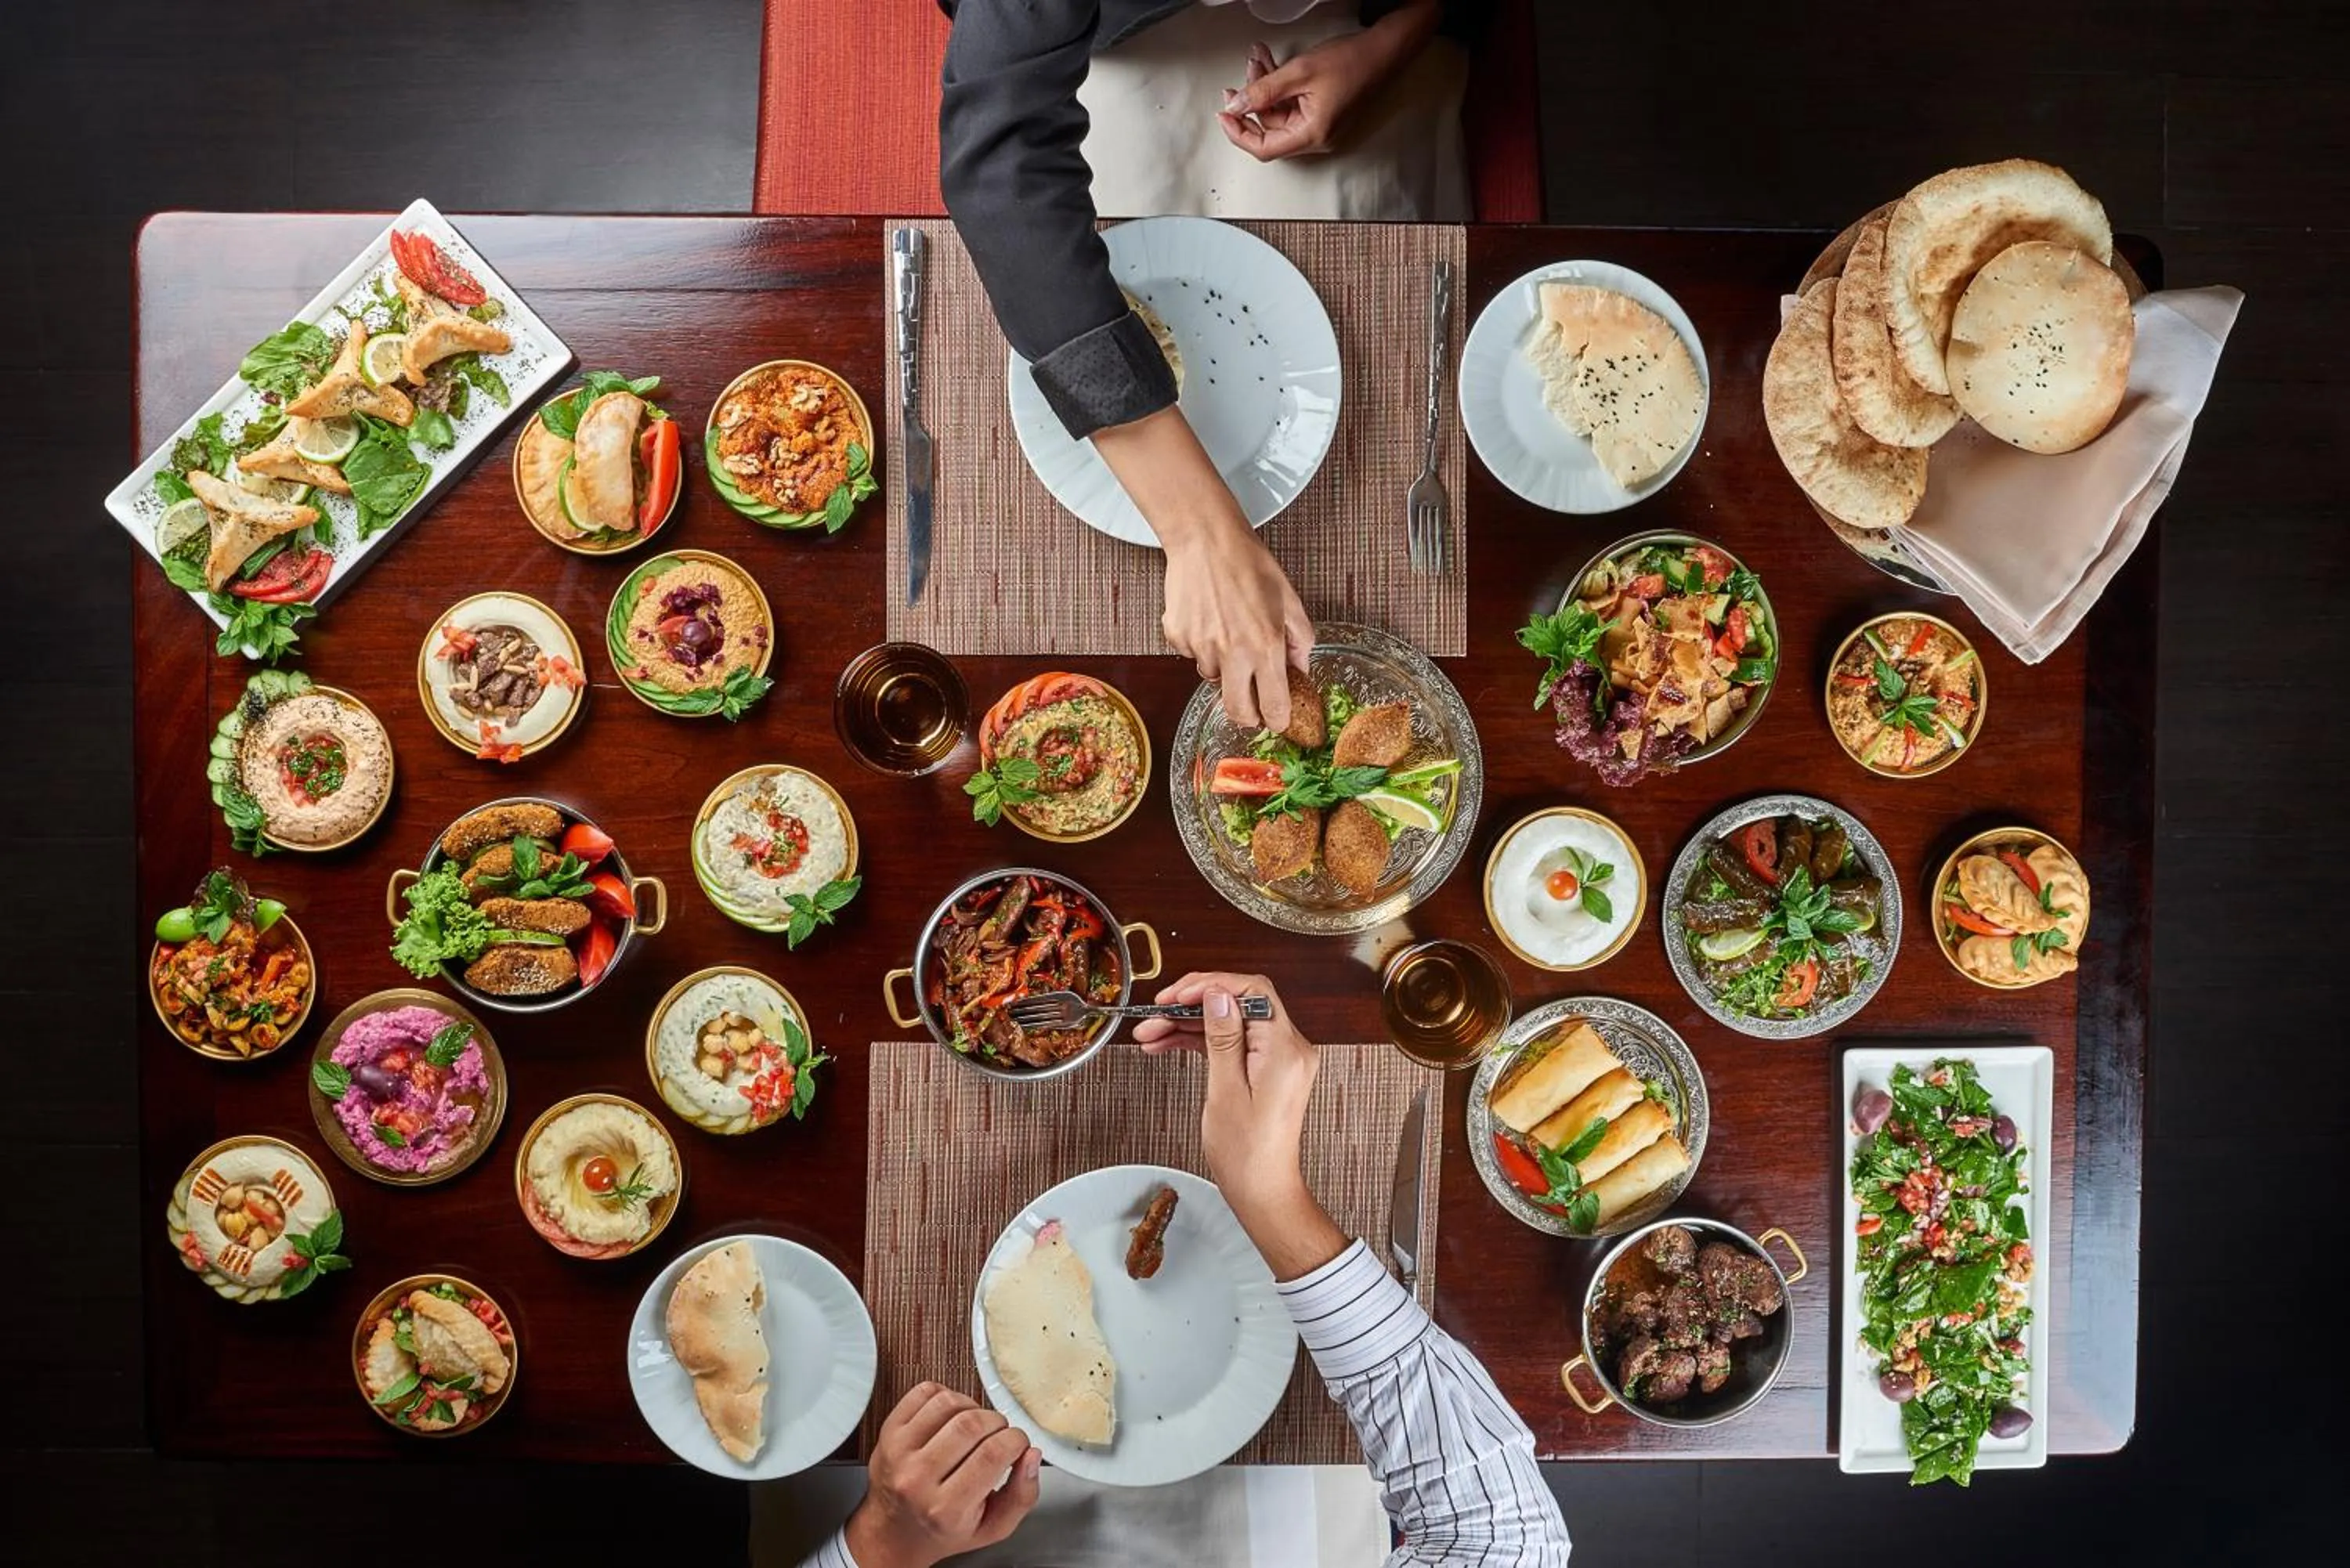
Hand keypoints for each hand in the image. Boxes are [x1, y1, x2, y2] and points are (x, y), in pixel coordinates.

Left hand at [843, 1383, 1040, 1567]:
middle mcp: (917, 1480)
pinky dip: (947, 1396)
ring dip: (974, 1407)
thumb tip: (1032, 1456)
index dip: (1016, 1440)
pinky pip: (924, 1393)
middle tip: (1000, 1435)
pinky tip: (952, 1416)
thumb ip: (1022, 1496)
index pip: (993, 1454)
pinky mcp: (888, 1431)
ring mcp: (898, 1452)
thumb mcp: (992, 1528)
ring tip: (976, 1426)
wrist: (894, 1533)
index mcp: (946, 1509)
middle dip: (998, 1423)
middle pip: (972, 1425)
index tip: (1019, 1444)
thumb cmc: (943, 1529)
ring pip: (949, 1403)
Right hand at [1134, 974, 1343, 1280]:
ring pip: (1231, 1022)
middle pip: (1239, 1003)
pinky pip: (1234, 1042)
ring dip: (1190, 1024)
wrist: (1263, 1190)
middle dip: (1193, 1005)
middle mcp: (1289, 1048)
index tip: (1177, 995)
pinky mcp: (1268, 1069)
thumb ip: (1222, 1037)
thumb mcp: (1225, 1090)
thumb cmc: (1246, 1154)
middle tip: (1156, 1013)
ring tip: (1150, 1034)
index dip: (1211, 985)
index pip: (1252, 991)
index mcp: (1285, 1050)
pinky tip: (1167, 1044)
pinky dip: (1202, 1041)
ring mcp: (1280, 1059)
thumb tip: (1216, 994)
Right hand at [1161, 526, 1313, 730]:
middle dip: (1249, 715)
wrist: (1206, 540)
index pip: (1273, 706)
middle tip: (1255, 704)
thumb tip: (1299, 669)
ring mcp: (1201, 648)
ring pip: (1214, 679)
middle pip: (1238, 712)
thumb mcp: (1289, 600)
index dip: (1278, 720)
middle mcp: (1233, 653)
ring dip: (1225, 670)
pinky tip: (1209, 620)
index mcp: (1265, 646)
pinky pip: (1192, 657)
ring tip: (1230, 635)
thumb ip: (1299, 639)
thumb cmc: (1249, 563)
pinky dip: (1202, 647)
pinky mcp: (1178, 638)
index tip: (1279, 719)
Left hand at [1218, 35, 1386, 160]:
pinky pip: (1289, 105)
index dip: (1239, 134)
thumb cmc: (1351, 61)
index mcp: (1312, 134)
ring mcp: (1318, 126)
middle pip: (1269, 128)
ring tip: (1258, 59)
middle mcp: (1315, 137)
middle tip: (1239, 80)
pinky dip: (1277, 86)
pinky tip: (1270, 65)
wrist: (1381, 51)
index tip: (1224, 116)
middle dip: (1251, 100)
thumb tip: (1236, 106)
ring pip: (1277, 113)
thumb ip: (1263, 91)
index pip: (1264, 148)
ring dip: (1263, 87)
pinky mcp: (1319, 114)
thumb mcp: (1299, 72)